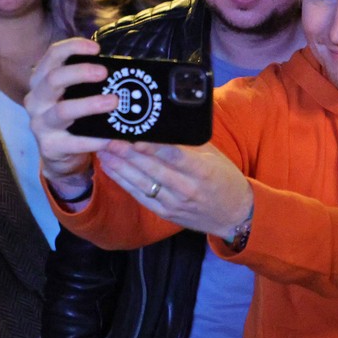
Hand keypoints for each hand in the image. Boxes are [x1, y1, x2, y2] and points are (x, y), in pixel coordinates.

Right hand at [26, 38, 115, 195]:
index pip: (52, 56)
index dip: (72, 47)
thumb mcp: (73, 94)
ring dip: (90, 104)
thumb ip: (87, 80)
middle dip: (80, 72)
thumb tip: (120, 66)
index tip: (96, 48)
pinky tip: (110, 137)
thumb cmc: (72, 116)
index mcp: (41, 81)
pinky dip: (94, 140)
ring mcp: (40, 124)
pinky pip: (73, 142)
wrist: (60, 155)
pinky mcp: (50, 146)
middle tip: (104, 73)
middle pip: (53, 79)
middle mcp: (36, 100)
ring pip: (63, 110)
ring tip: (113, 102)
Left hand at [97, 140, 253, 239]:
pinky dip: (123, 181)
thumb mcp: (214, 156)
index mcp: (203, 171)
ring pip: (142, 183)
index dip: (152, 147)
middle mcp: (187, 188)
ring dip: (120, 166)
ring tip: (102, 150)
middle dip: (127, 153)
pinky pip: (140, 195)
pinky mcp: (165, 213)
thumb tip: (164, 122)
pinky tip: (110, 168)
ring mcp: (174, 202)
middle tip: (106, 138)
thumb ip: (189, 142)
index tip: (134, 135)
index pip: (174, 156)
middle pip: (152, 168)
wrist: (234, 214)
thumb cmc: (225, 179)